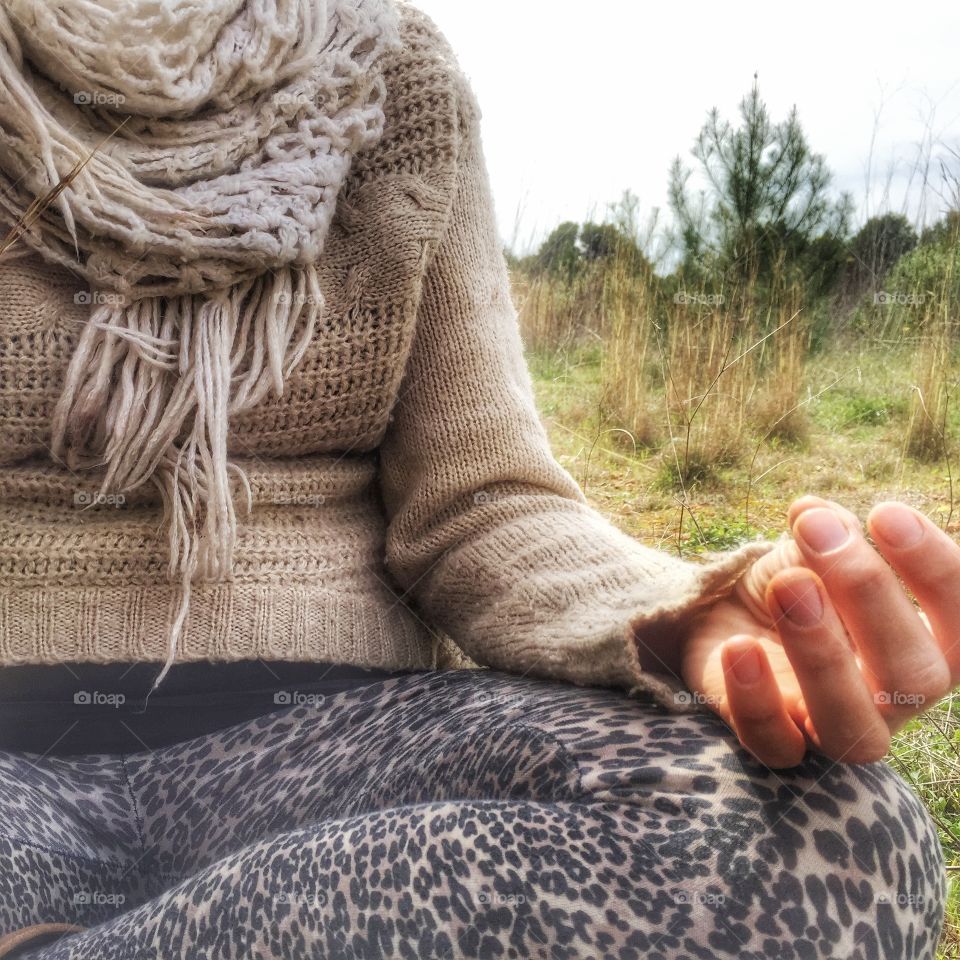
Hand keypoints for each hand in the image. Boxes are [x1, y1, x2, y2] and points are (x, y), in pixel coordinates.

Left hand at [680, 495, 956, 767]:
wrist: (723, 618)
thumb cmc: (792, 582)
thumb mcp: (811, 549)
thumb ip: (827, 533)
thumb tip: (816, 517)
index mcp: (926, 646)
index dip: (936, 571)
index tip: (886, 515)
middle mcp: (895, 699)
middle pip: (915, 677)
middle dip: (869, 596)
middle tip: (818, 534)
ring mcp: (835, 728)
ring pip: (851, 726)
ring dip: (821, 652)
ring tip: (787, 584)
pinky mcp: (777, 743)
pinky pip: (775, 746)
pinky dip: (755, 699)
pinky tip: (739, 647)